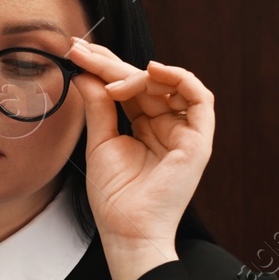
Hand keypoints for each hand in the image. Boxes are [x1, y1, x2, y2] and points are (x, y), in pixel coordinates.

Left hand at [67, 37, 214, 279]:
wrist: (128, 230)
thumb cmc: (114, 197)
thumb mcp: (100, 143)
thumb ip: (98, 106)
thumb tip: (84, 73)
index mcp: (145, 126)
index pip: (128, 86)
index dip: (105, 66)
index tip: (77, 51)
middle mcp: (167, 125)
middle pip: (145, 81)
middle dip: (113, 62)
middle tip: (82, 49)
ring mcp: (185, 131)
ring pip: (169, 84)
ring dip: (139, 72)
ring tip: (110, 75)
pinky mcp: (199, 140)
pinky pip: (201, 98)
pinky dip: (180, 78)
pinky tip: (152, 71)